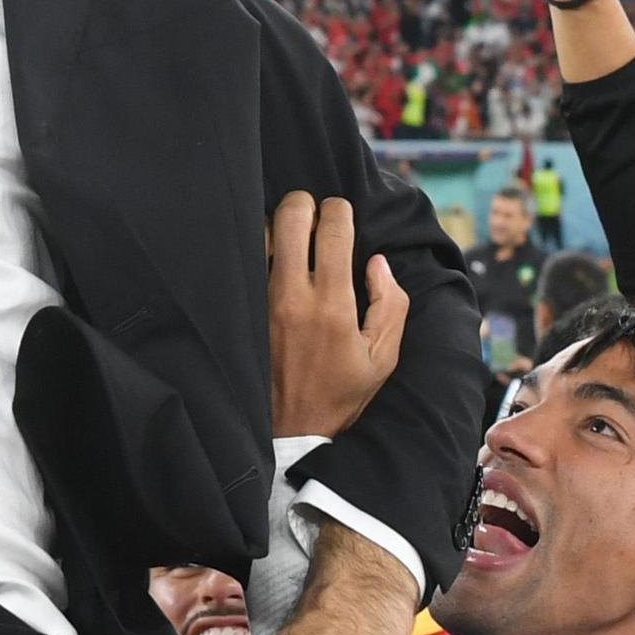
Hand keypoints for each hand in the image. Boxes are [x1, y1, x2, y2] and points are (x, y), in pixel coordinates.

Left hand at [267, 194, 408, 441]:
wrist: (291, 430)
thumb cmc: (341, 394)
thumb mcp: (383, 358)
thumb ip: (390, 305)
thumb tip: (377, 263)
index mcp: (332, 305)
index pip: (332, 228)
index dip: (340, 209)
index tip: (343, 215)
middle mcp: (292, 296)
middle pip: (290, 217)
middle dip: (307, 204)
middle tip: (316, 215)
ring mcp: (261, 302)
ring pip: (261, 232)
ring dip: (279, 224)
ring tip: (293, 235)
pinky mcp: (244, 311)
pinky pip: (245, 261)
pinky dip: (258, 248)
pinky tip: (271, 255)